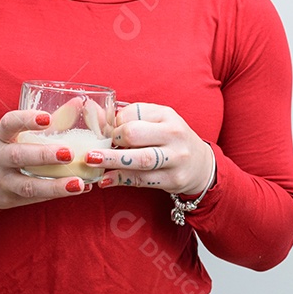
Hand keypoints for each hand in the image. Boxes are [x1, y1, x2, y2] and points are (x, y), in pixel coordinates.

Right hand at [0, 110, 92, 209]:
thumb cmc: (7, 149)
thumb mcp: (17, 133)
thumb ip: (47, 121)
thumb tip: (78, 102)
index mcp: (1, 136)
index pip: (9, 124)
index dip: (26, 120)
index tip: (47, 118)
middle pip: (18, 156)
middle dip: (43, 155)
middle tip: (69, 153)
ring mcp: (4, 181)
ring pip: (27, 185)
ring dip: (54, 186)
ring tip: (77, 183)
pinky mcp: (12, 198)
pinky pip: (36, 198)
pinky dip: (57, 194)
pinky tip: (78, 189)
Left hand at [88, 102, 213, 195]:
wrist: (201, 165)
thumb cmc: (169, 141)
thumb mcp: (156, 123)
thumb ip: (128, 119)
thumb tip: (92, 113)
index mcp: (166, 115)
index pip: (134, 113)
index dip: (115, 122)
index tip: (105, 131)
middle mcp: (174, 134)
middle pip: (134, 134)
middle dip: (112, 140)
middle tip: (96, 146)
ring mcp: (176, 158)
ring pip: (139, 159)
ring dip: (112, 160)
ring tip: (92, 160)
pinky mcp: (173, 179)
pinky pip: (142, 179)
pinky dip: (121, 179)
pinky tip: (105, 180)